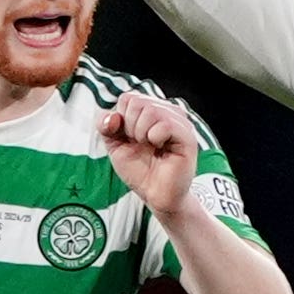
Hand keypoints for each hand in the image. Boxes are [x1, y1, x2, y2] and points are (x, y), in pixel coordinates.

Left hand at [99, 90, 196, 213]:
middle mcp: (167, 111)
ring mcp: (179, 121)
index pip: (128, 98)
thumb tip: (113, 116)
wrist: (156, 195)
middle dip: (130, 127)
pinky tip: (161, 148)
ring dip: (141, 133)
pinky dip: (155, 137)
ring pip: (151, 110)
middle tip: (141, 144)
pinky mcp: (187, 135)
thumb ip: (106, 126)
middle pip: (137, 101)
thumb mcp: (115, 145)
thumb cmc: (140, 170)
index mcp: (152, 110)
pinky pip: (165, 124)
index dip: (121, 120)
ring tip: (151, 147)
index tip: (129, 139)